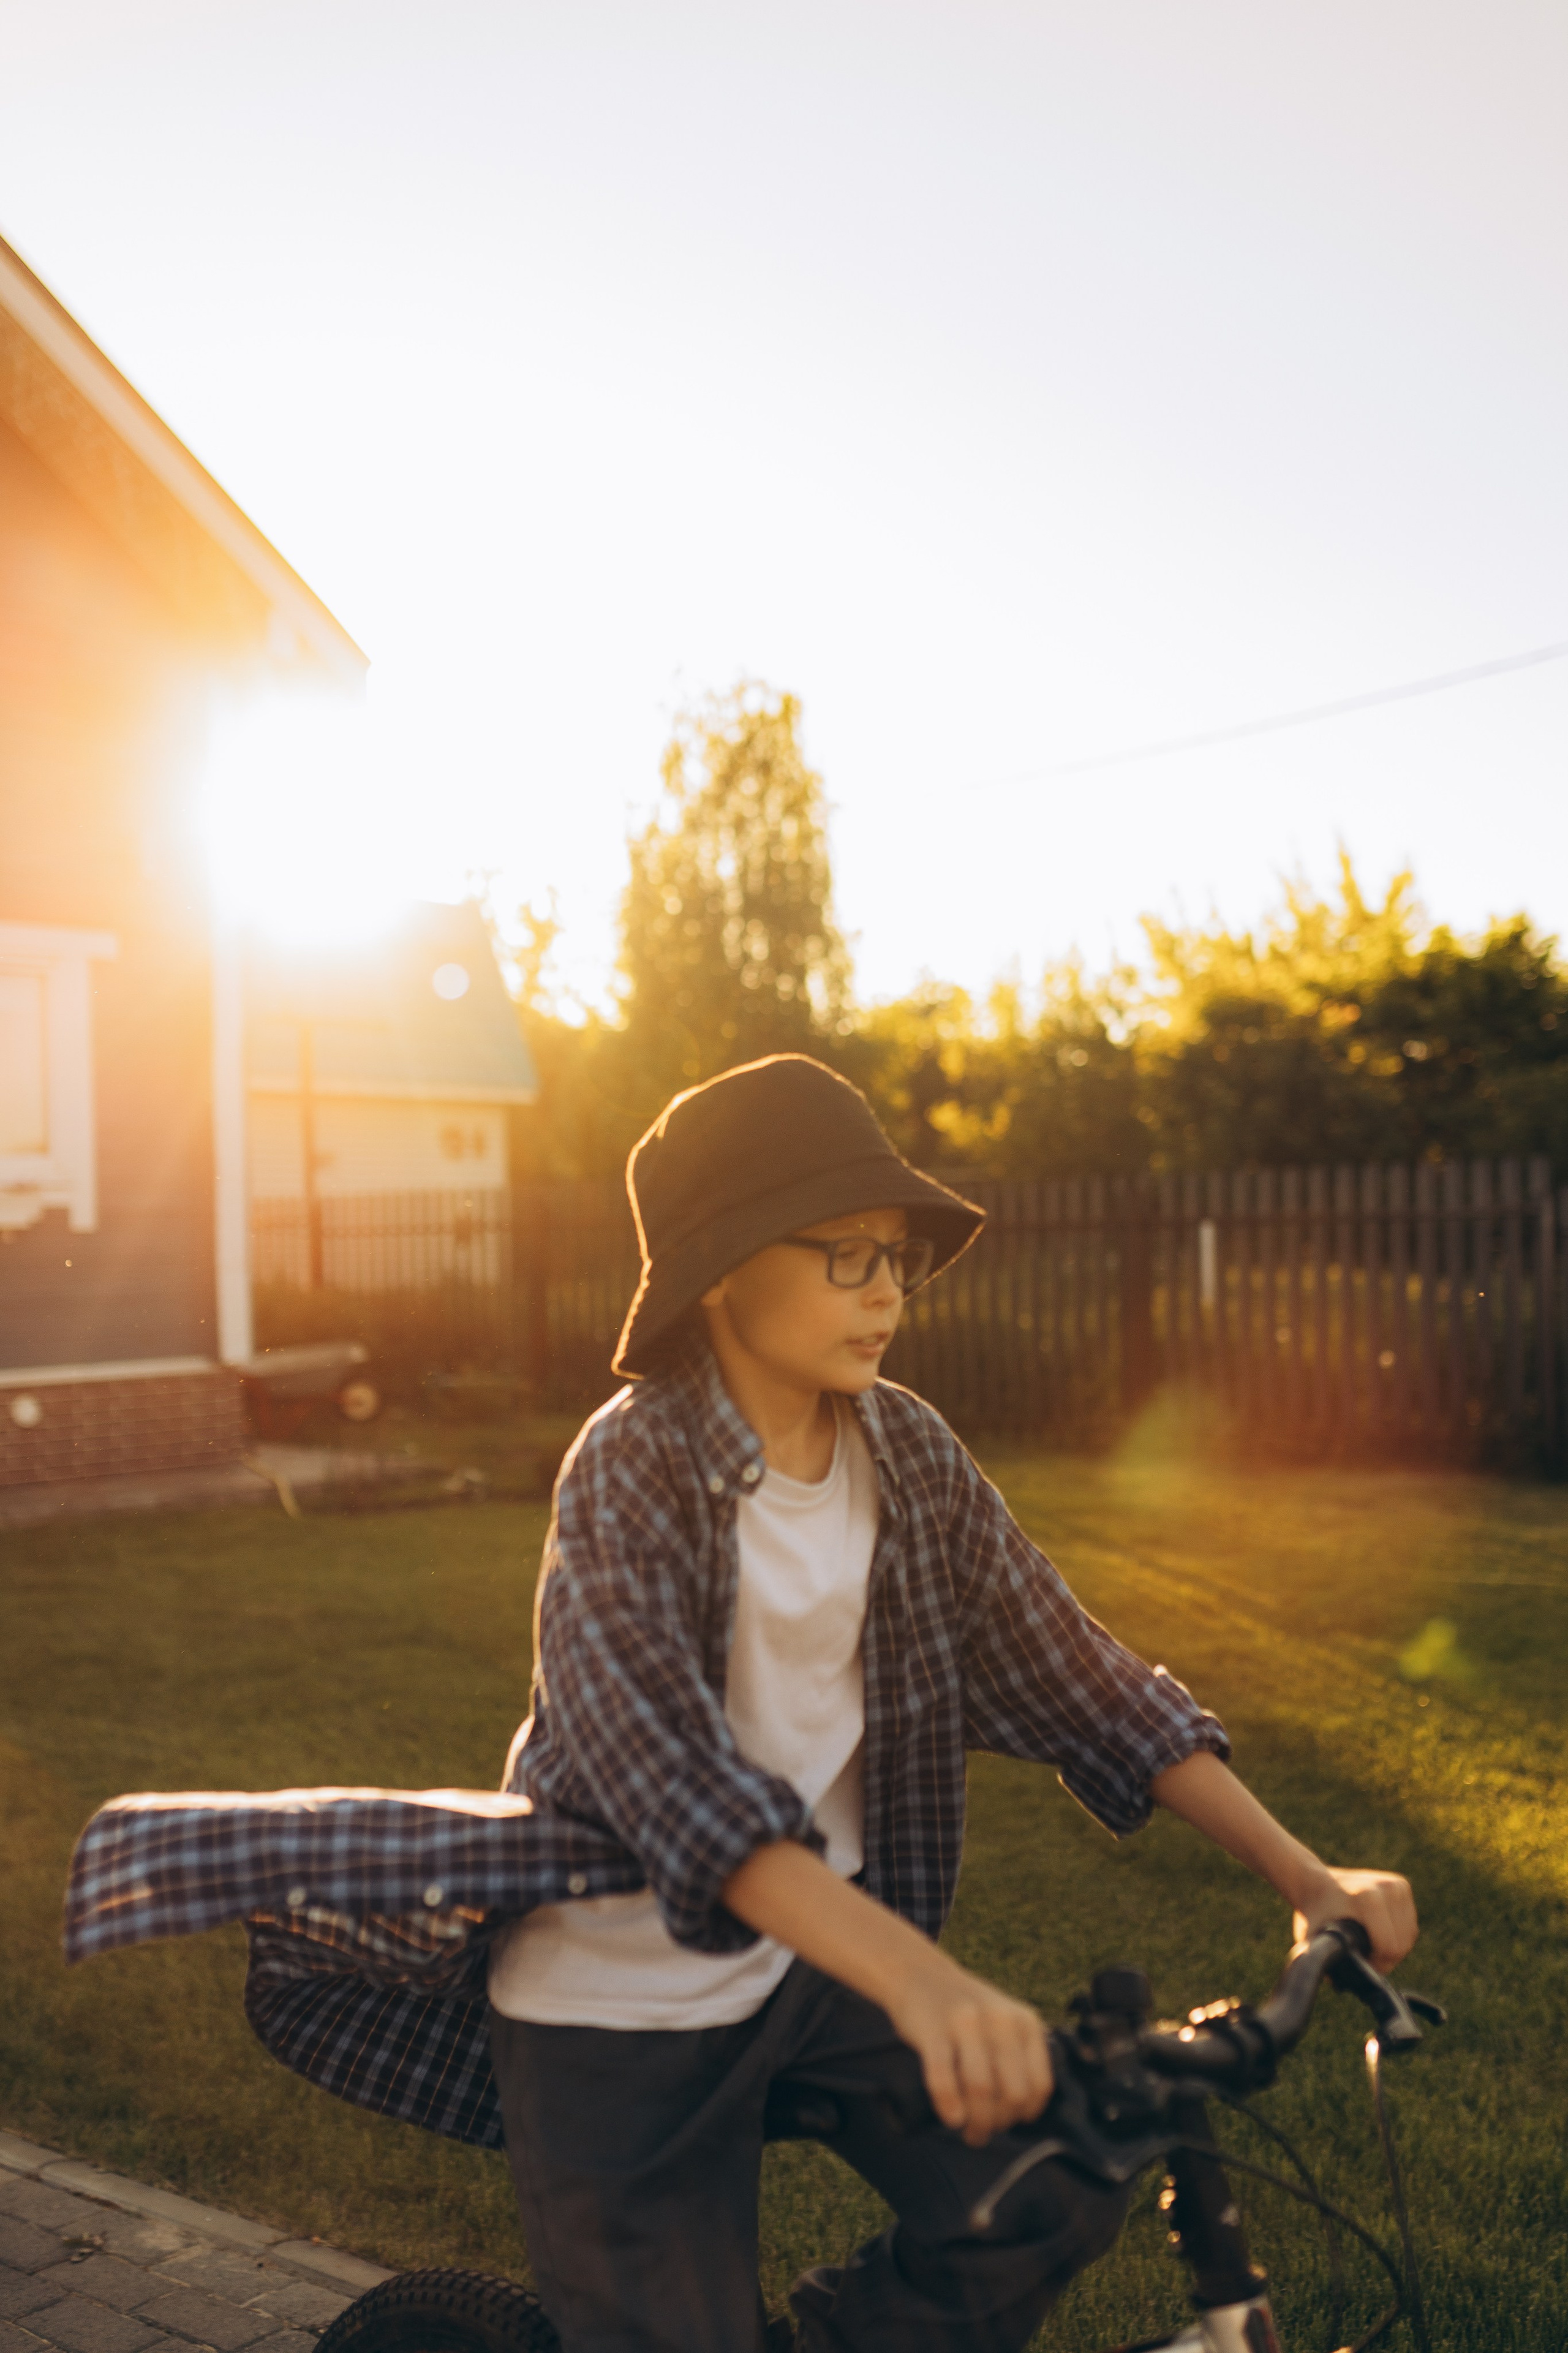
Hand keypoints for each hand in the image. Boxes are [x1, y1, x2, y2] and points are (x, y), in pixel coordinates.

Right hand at [885, 1950, 1053, 2146]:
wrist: (919, 1973)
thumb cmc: (965, 2009)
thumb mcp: (1004, 2021)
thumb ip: (1018, 2056)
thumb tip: (1021, 2112)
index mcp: (1024, 2022)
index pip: (1040, 2085)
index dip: (1026, 2113)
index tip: (1010, 2121)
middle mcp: (1000, 2020)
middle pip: (1013, 2093)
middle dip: (1000, 2123)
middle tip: (985, 2131)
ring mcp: (965, 2023)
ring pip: (981, 2090)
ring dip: (977, 2123)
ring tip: (969, 2132)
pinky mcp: (932, 2030)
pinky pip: (943, 2079)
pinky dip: (949, 2105)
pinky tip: (951, 2118)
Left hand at [1292, 1867, 1417, 1974]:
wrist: (1317, 1883)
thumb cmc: (1314, 1914)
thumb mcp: (1313, 1940)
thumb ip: (1322, 1963)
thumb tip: (1339, 1986)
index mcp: (1367, 1898)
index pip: (1391, 1948)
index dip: (1377, 1965)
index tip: (1360, 1964)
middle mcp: (1386, 1887)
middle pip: (1403, 1943)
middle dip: (1386, 1958)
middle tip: (1365, 1958)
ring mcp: (1395, 1884)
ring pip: (1409, 1935)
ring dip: (1393, 1947)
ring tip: (1370, 1947)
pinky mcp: (1401, 1885)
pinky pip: (1410, 1923)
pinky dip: (1399, 1934)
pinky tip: (1380, 1935)